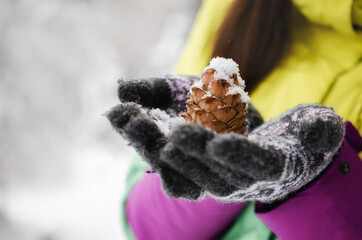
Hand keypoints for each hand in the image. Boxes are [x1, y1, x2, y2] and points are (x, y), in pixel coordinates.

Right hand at [107, 76, 263, 199]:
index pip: (151, 151)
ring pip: (212, 179)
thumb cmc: (208, 103)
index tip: (122, 112)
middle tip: (140, 120)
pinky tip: (218, 144)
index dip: (135, 135)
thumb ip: (151, 91)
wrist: (256, 107)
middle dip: (153, 145)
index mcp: (177, 156)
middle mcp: (202, 174)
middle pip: (173, 169)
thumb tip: (121, 90)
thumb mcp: (175, 90)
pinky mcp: (272, 168)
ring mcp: (237, 177)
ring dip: (193, 155)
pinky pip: (255, 168)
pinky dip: (236, 158)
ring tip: (178, 131)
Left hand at [161, 104, 344, 201]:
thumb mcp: (320, 128)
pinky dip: (173, 167)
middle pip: (223, 175)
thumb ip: (320, 130)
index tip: (219, 142)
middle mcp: (251, 182)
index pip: (260, 165)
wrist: (285, 152)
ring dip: (181, 162)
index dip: (240, 156)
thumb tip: (314, 134)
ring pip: (203, 179)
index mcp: (278, 168)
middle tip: (177, 132)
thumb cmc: (303, 137)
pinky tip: (157, 149)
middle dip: (200, 154)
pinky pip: (192, 179)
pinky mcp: (213, 177)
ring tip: (163, 142)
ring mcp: (229, 183)